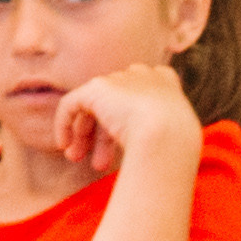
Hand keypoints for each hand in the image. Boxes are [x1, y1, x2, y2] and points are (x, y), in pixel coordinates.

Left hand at [51, 62, 204, 178]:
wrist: (168, 134)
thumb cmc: (176, 143)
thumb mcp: (174, 134)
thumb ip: (157, 132)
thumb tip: (147, 156)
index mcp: (166, 84)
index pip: (140, 100)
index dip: (126, 124)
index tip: (121, 148)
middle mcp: (143, 76)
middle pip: (115, 105)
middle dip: (103, 136)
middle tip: (98, 164)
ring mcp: (120, 80)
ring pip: (95, 107)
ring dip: (84, 135)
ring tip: (78, 159)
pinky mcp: (97, 88)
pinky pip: (72, 103)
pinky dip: (64, 124)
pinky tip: (64, 145)